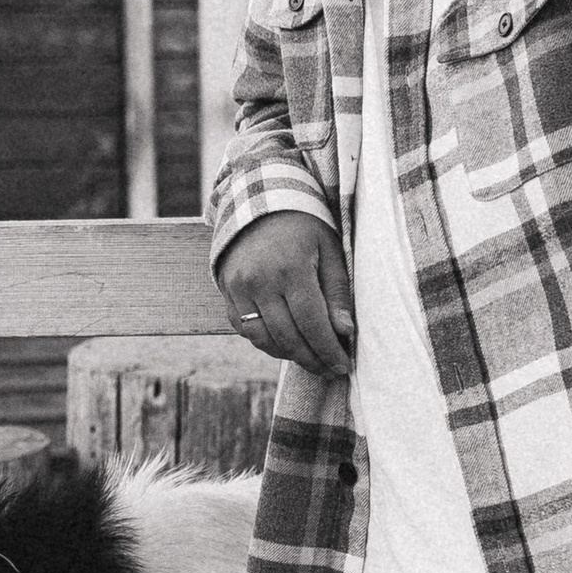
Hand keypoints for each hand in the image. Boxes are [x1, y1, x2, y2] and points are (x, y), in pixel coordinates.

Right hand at [217, 215, 356, 374]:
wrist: (259, 202)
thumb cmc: (304, 225)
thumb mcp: (329, 249)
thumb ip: (337, 291)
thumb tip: (345, 331)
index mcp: (291, 268)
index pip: (312, 323)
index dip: (329, 350)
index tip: (344, 366)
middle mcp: (260, 281)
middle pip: (289, 337)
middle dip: (313, 360)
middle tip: (331, 370)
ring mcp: (239, 288)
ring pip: (264, 339)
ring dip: (290, 356)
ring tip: (311, 361)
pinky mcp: (227, 292)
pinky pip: (245, 330)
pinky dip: (266, 343)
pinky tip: (286, 346)